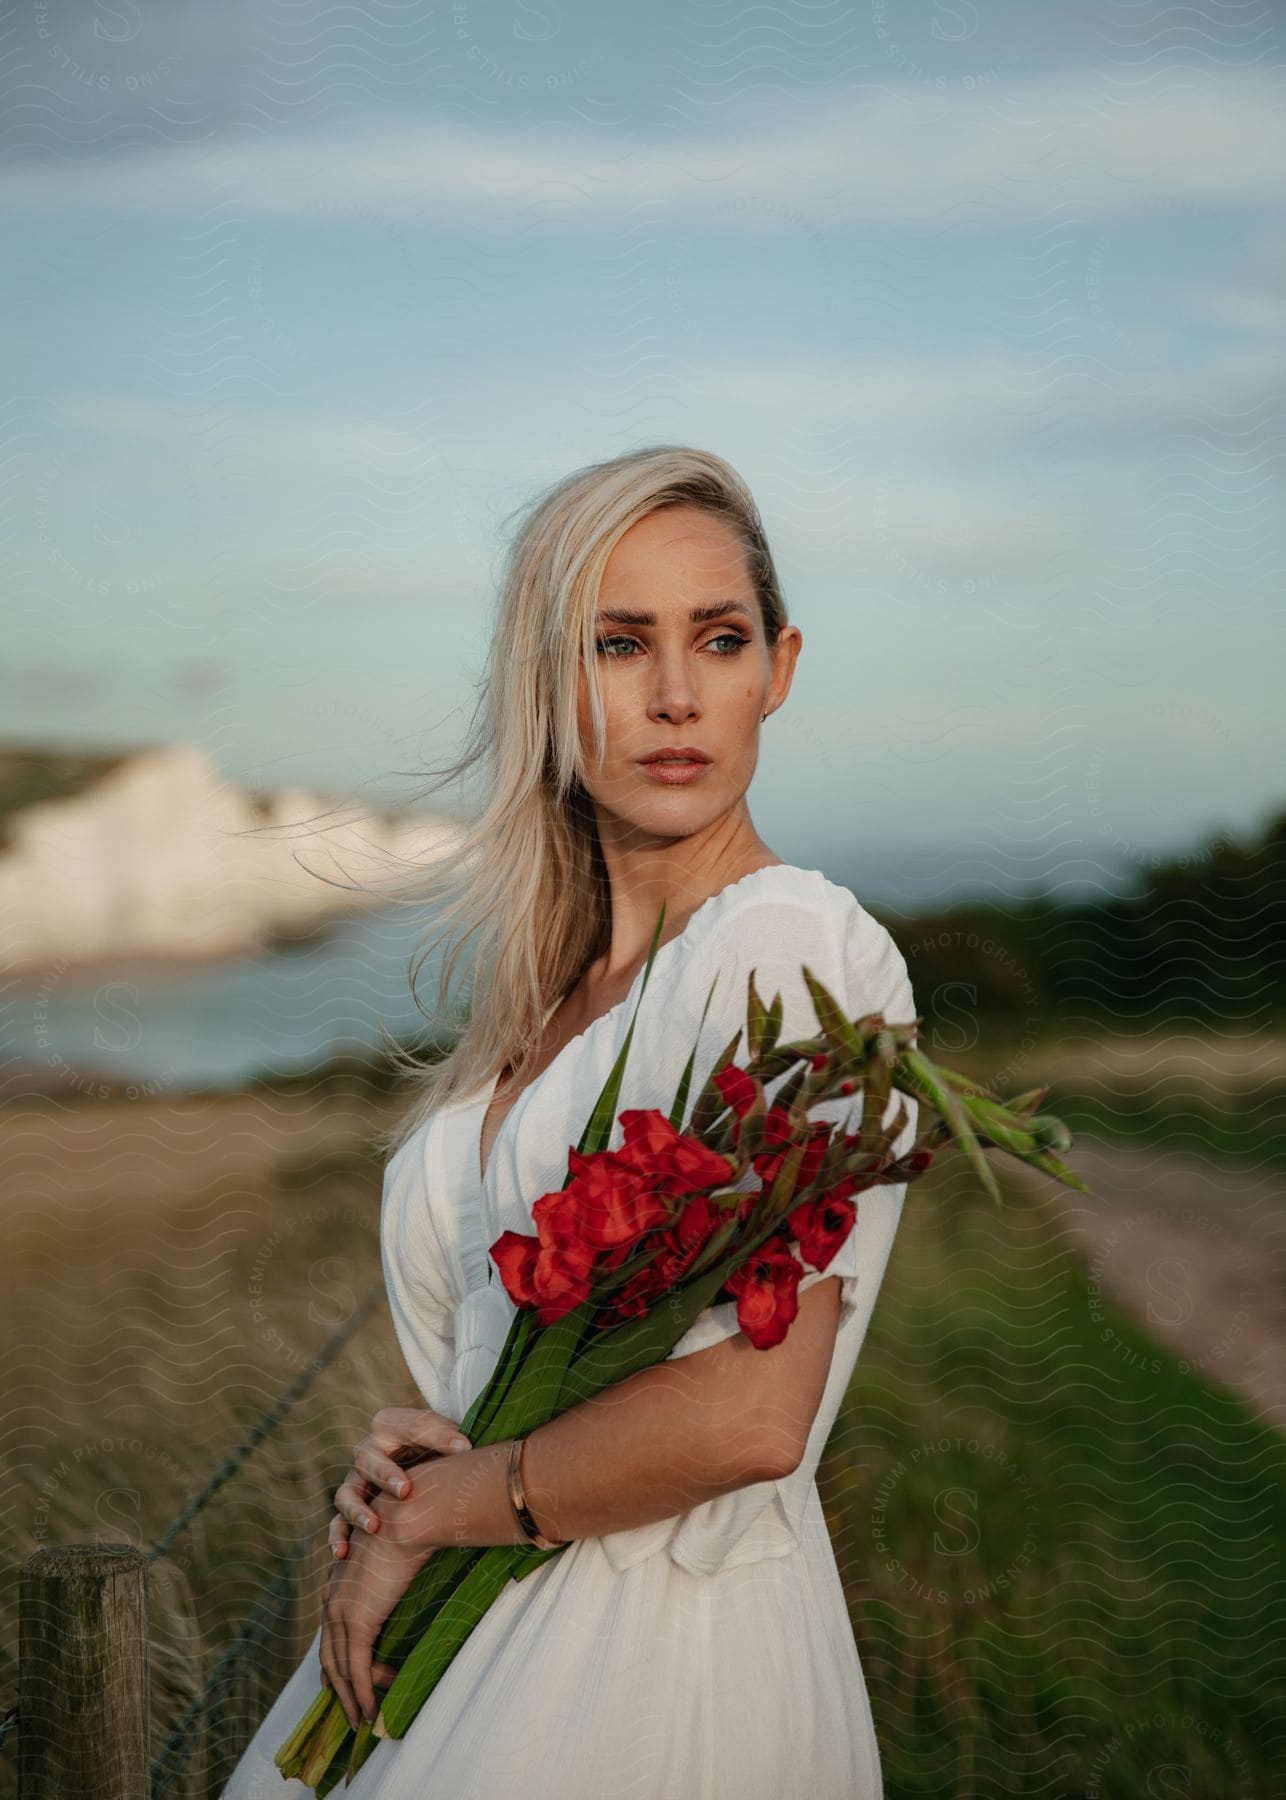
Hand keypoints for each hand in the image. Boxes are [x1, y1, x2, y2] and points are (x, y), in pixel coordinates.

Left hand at [319, 1522, 431, 1729]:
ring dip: (351, 1698)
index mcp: (337, 1583)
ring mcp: (342, 1611)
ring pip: (341, 1668)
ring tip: (362, 1719)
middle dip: (337, 1686)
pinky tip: (371, 1711)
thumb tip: (401, 1581)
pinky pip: (358, 1669)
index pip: (329, 1632)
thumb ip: (387, 1576)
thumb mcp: (391, 1556)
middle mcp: (332, 1598)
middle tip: (347, 1712)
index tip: (334, 1682)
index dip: (331, 1660)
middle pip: (329, 1655)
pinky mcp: (358, 1622)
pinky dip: (362, 1695)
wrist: (408, 1516)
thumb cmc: (408, 1529)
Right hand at [329, 1404, 470, 1561]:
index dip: (416, 1439)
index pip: (395, 1425)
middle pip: (366, 1459)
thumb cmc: (439, 1447)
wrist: (429, 1468)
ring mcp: (357, 1483)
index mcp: (389, 1428)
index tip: (452, 1451)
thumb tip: (463, 1448)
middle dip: (384, 1475)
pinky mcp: (353, 1510)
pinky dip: (337, 1536)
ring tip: (374, 1527)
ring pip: (346, 1494)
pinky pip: (337, 1523)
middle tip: (405, 1491)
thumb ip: (448, 1437)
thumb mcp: (445, 1435)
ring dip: (357, 1510)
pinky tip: (343, 1553)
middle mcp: (368, 1454)